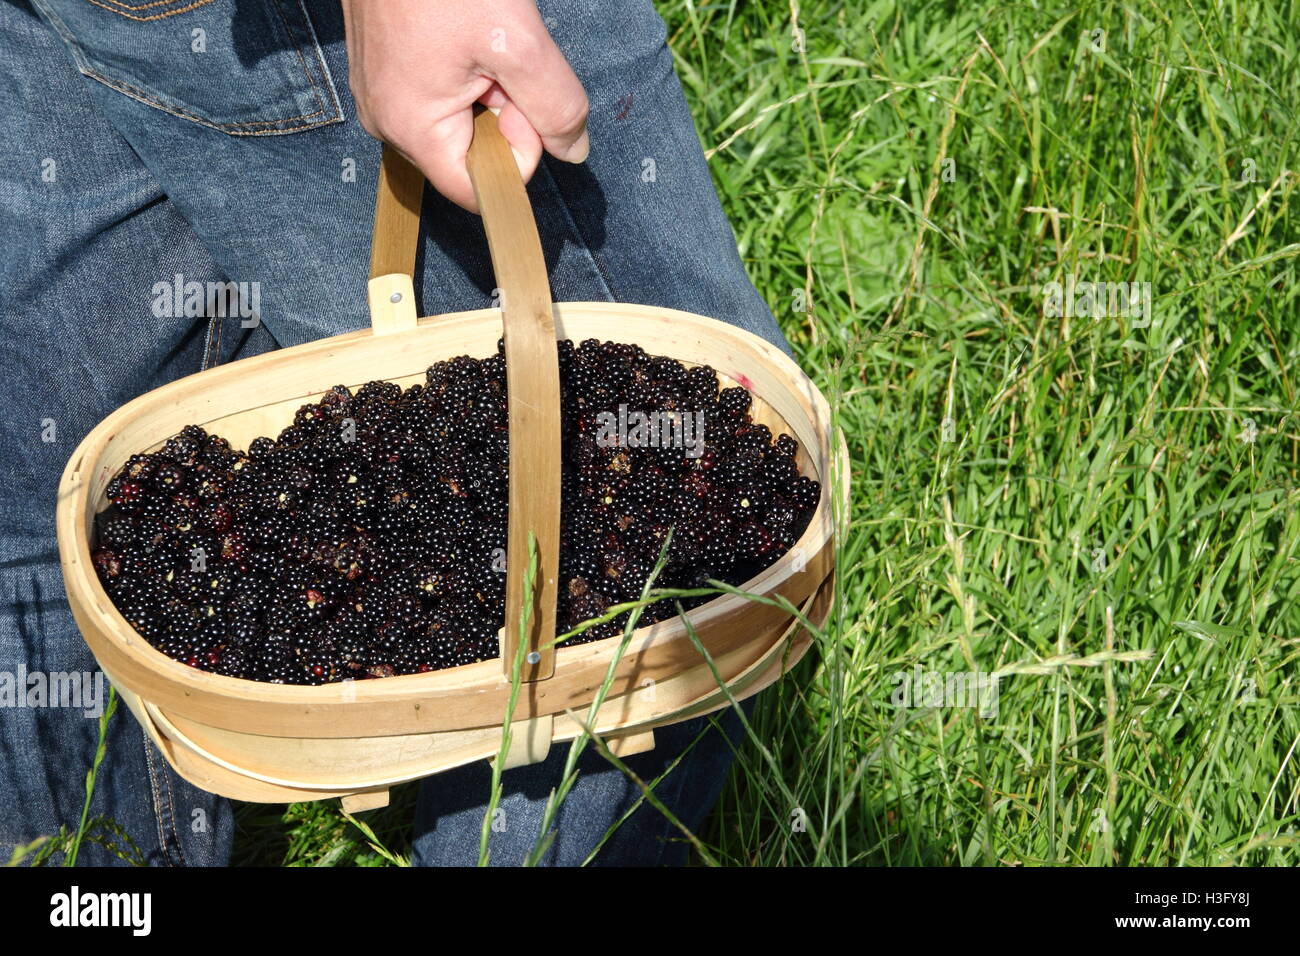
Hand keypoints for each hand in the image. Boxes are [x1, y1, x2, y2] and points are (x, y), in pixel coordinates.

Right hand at [341, 0, 589, 212]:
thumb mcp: (517, 42)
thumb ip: (555, 105)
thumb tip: (574, 151)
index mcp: (411, 129)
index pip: (479, 190)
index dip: (518, 153)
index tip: (518, 94)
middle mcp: (386, 122)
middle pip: (469, 155)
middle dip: (502, 115)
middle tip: (499, 56)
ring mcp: (380, 95)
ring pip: (458, 121)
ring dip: (485, 89)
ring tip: (476, 37)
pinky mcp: (382, 69)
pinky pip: (438, 94)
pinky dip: (464, 71)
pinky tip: (461, 32)